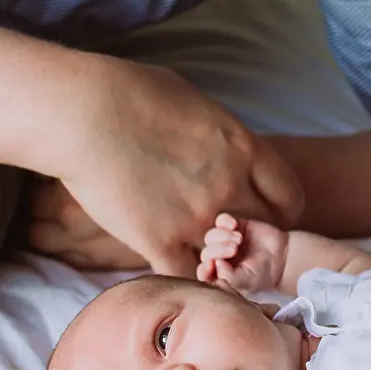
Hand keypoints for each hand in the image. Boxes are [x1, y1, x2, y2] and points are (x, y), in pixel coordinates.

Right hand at [38, 59, 304, 278]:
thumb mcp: (195, 102)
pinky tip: (171, 266)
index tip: (263, 215)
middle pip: (265, 231)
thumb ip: (218, 133)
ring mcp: (196, 216)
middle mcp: (229, 186)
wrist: (82, 112)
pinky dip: (184, 278)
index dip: (279, 210)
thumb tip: (221, 144)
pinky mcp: (158, 240)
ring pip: (229, 259)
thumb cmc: (130, 92)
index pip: (288, 196)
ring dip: (218, 261)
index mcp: (242, 147)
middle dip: (253, 238)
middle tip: (232, 241)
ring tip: (201, 256)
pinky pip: (187, 276)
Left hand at [195, 213, 290, 293]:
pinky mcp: (234, 226)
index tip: (212, 264)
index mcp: (219, 274)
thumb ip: (229, 276)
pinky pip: (220, 220)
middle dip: (218, 250)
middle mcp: (219, 258)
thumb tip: (215, 264)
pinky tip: (235, 226)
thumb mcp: (247, 281)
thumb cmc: (263, 274)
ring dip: (222, 236)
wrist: (282, 258)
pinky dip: (224, 221)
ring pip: (211, 236)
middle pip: (206, 252)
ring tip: (239, 239)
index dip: (204, 268)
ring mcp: (225, 241)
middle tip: (234, 250)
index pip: (203, 272)